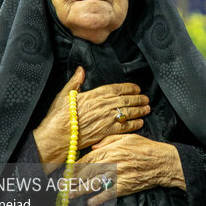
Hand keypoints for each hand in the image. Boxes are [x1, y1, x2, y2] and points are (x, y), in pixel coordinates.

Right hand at [33, 67, 150, 171]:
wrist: (57, 136)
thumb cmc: (59, 116)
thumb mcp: (65, 94)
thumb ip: (75, 81)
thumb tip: (81, 70)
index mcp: (94, 94)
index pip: (116, 88)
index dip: (128, 88)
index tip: (136, 88)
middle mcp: (103, 105)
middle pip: (125, 100)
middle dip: (138, 99)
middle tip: (146, 98)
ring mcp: (107, 118)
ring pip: (128, 112)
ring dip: (139, 110)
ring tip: (147, 108)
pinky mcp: (107, 131)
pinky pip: (125, 126)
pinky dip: (134, 124)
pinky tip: (140, 122)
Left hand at [69, 133, 185, 205]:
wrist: (163, 162)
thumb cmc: (147, 148)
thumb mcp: (128, 137)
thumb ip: (109, 140)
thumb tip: (94, 147)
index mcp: (112, 149)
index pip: (88, 158)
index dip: (76, 166)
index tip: (67, 172)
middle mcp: (112, 162)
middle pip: (87, 172)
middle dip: (73, 180)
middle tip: (62, 186)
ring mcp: (117, 175)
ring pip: (94, 184)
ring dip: (79, 191)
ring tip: (69, 196)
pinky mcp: (125, 187)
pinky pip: (108, 194)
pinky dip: (98, 199)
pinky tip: (90, 203)